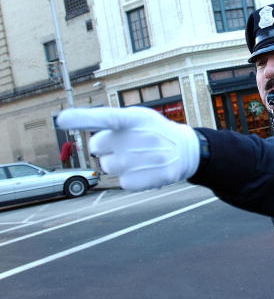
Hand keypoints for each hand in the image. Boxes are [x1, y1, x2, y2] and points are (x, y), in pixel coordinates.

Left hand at [57, 107, 199, 190]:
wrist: (187, 150)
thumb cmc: (154, 131)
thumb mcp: (139, 117)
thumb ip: (112, 120)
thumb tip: (80, 132)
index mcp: (135, 118)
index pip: (104, 117)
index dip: (81, 119)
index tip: (61, 119)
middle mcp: (139, 138)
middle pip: (97, 147)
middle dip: (107, 147)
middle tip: (129, 144)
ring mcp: (144, 159)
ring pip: (108, 166)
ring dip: (118, 163)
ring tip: (140, 157)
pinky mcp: (148, 178)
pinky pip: (122, 181)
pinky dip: (131, 177)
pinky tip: (146, 169)